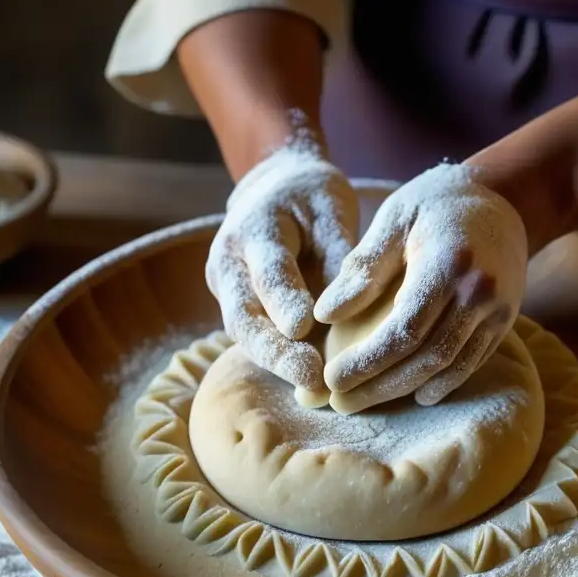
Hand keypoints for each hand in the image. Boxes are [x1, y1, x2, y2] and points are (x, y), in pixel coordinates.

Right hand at [207, 146, 357, 391]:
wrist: (274, 188)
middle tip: (310, 376)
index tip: (303, 327)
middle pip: (244, 314)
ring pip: (243, 334)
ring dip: (276, 363)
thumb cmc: (311, 198)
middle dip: (275, 350)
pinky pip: (253, 337)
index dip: (284, 300)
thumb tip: (352, 304)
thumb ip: (338, 253)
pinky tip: (310, 382)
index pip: (269, 270)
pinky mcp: (235, 307)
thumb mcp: (330, 209)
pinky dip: (278, 360)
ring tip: (314, 388)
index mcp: (254, 229)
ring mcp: (225, 288)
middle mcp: (228, 262)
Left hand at [314, 163, 527, 411]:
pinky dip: (443, 383)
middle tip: (340, 403)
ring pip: (448, 365)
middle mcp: (478, 292)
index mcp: (447, 264)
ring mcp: (497, 310)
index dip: (367, 361)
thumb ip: (363, 268)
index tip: (331, 379)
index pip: (403, 329)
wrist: (504, 198)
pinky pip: (471, 362)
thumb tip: (325, 315)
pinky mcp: (504, 321)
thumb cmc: (435, 203)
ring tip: (365, 401)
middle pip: (425, 356)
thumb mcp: (394, 219)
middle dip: (379, 385)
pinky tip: (414, 394)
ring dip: (405, 389)